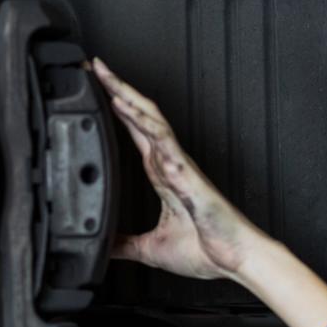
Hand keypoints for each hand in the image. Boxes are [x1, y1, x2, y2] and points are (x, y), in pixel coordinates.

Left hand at [90, 57, 269, 280]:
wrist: (232, 260)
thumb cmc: (206, 250)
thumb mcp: (150, 248)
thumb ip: (124, 243)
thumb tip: (102, 246)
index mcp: (161, 174)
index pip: (133, 131)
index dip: (115, 108)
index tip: (95, 90)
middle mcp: (169, 163)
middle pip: (140, 115)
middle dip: (117, 89)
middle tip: (93, 66)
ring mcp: (178, 164)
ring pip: (150, 119)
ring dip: (127, 96)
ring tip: (105, 75)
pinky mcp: (186, 174)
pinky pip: (162, 140)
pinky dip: (143, 122)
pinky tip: (125, 107)